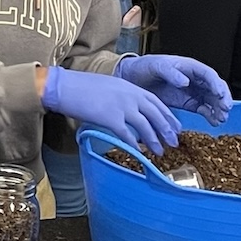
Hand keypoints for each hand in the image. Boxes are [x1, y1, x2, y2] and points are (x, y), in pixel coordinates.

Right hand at [41, 64, 181, 156]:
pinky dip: (135, 145)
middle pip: (155, 114)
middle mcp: (130, 96)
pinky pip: (127, 135)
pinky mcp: (111, 118)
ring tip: (159, 152)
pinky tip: (139, 153)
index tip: (175, 126)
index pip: (156, 102)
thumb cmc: (82, 87)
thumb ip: (123, 97)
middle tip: (174, 142)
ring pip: (145, 126)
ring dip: (154, 140)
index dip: (168, 115)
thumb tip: (130, 112)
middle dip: (166, 130)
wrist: (65, 87)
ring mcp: (121, 106)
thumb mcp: (109, 86)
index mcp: (130, 87)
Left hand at [115, 54, 231, 121]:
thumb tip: (185, 82)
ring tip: (220, 119)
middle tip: (225, 110)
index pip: (208, 74)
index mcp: (190, 67)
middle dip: (222, 98)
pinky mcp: (189, 103)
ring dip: (219, 109)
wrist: (133, 79)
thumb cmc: (145, 68)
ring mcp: (194, 92)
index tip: (220, 94)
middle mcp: (195, 79)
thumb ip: (170, 73)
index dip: (216, 84)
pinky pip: (204, 109)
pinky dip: (211, 115)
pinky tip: (214, 122)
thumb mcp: (156, 66)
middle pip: (215, 88)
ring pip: (213, 100)